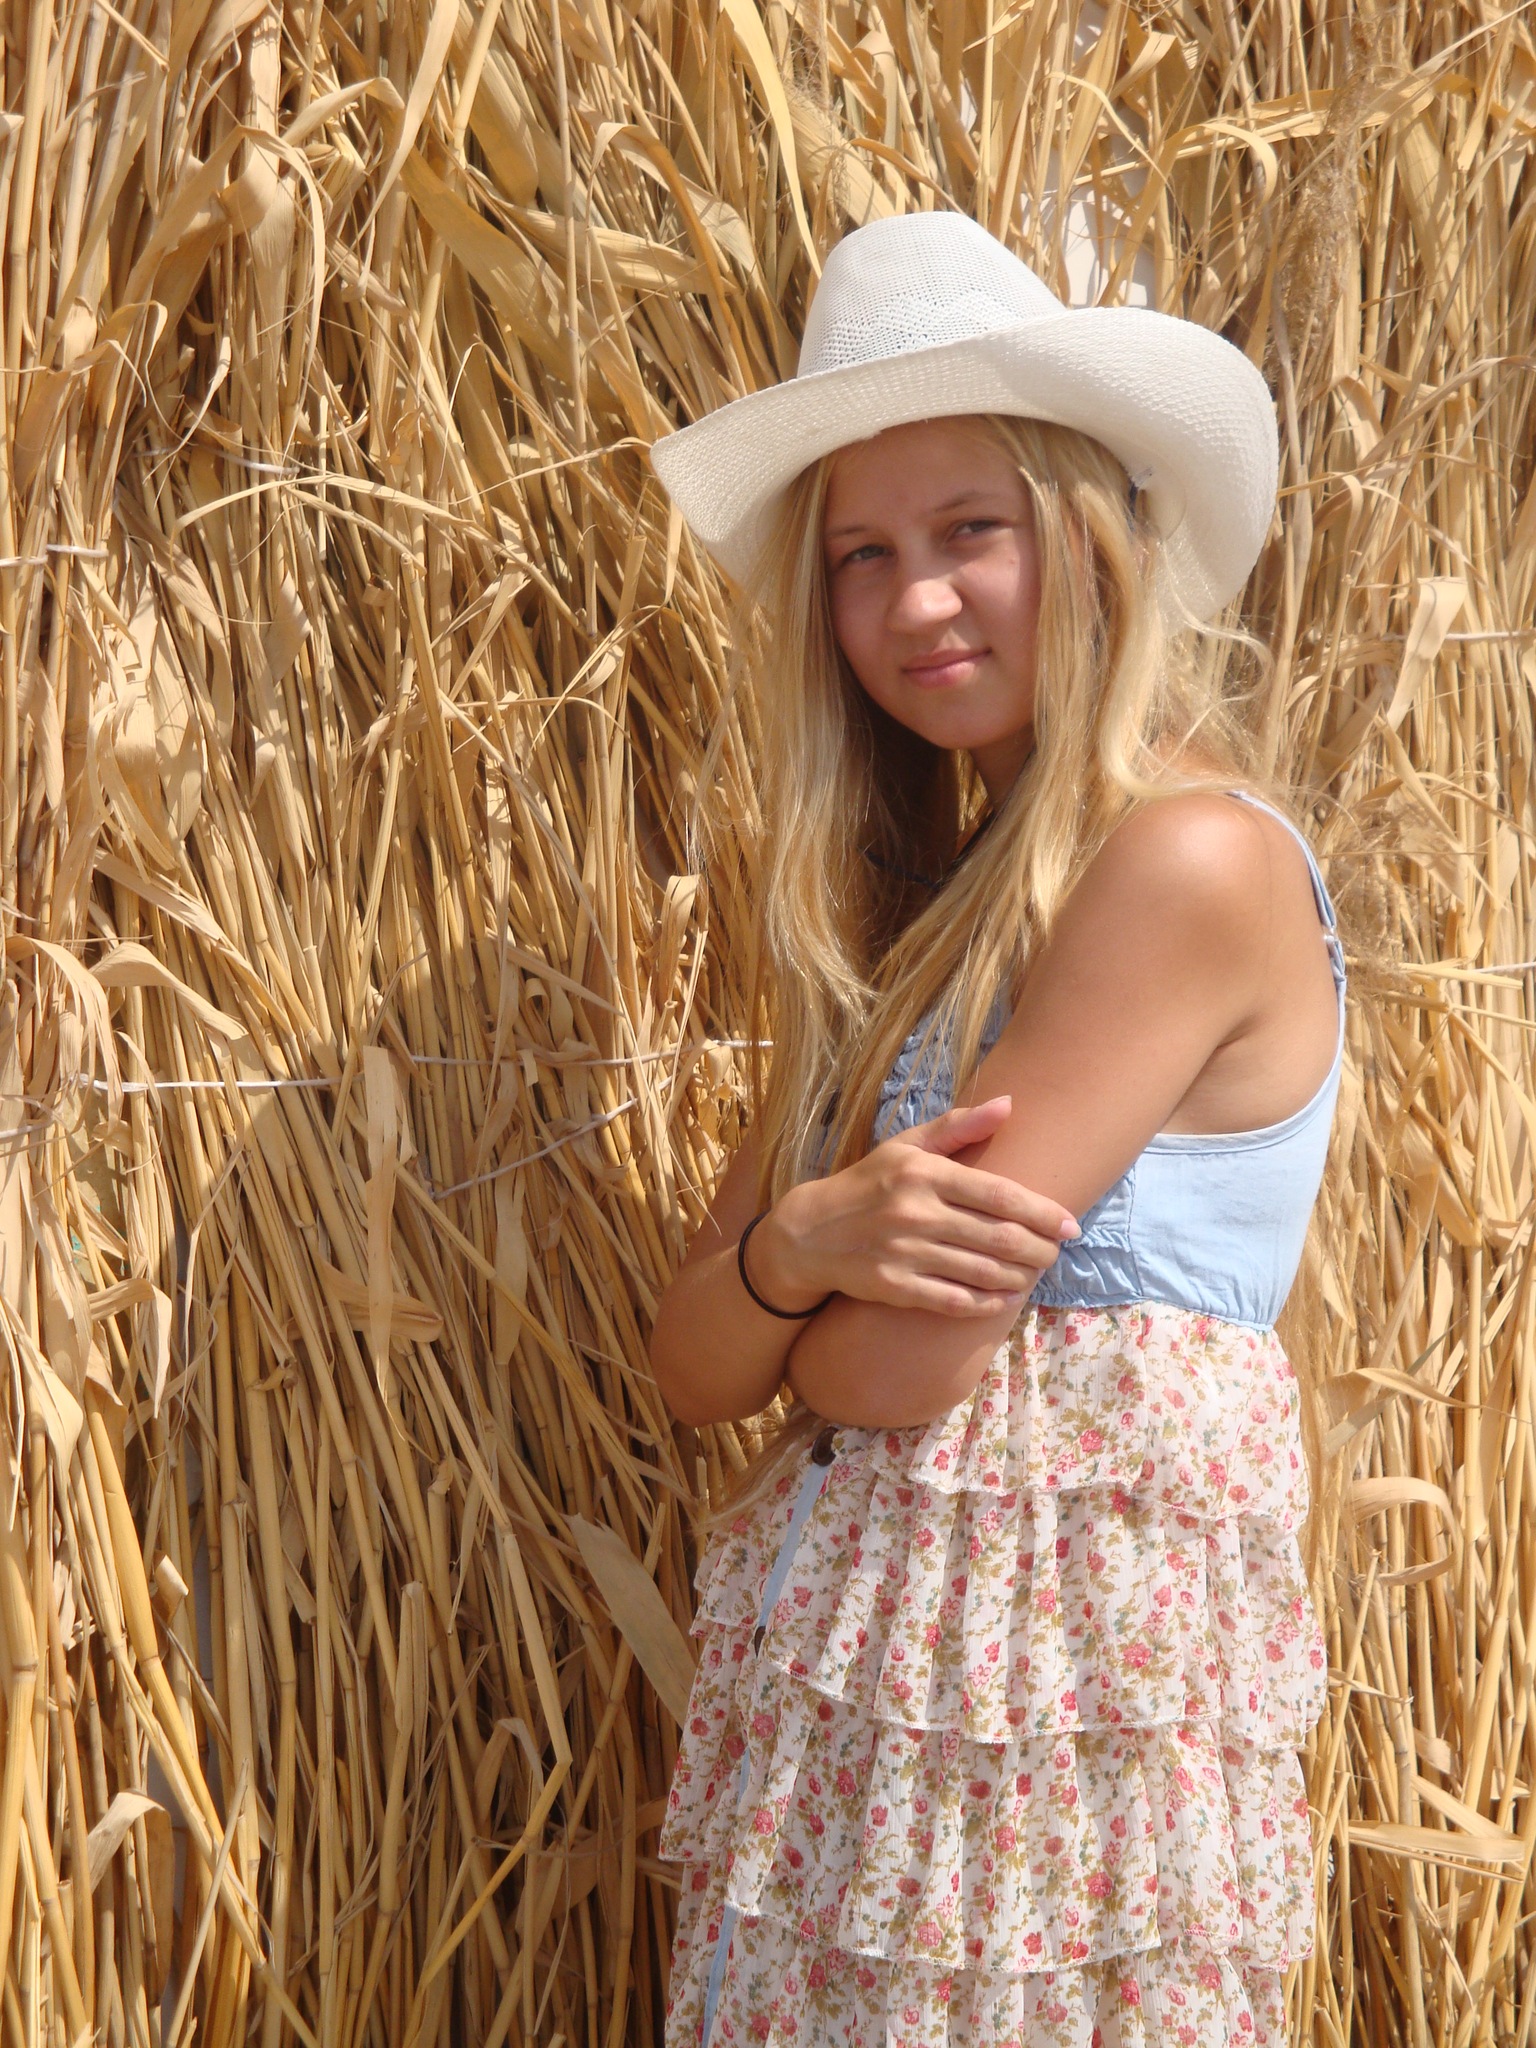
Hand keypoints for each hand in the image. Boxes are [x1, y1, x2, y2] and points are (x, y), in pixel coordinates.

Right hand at [746, 1096, 1079, 1318]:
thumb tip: (1009, 1104)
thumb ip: (958, 1127)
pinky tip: (1002, 1298)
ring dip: (1018, 1277)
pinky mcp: (892, 1286)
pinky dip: (984, 1302)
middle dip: (1038, 1249)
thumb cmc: (869, 1184)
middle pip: (997, 1236)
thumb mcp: (906, 1147)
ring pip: (981, 1271)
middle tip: (1056, 1254)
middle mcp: (915, 1212)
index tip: (1069, 1224)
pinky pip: (952, 1299)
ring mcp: (903, 1251)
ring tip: (1034, 1274)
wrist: (809, 1232)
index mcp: (924, 1173)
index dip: (1041, 1212)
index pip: (999, 1194)